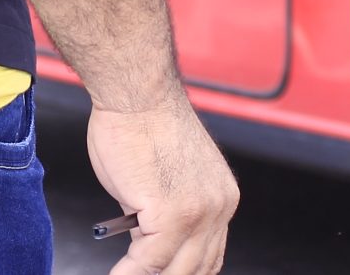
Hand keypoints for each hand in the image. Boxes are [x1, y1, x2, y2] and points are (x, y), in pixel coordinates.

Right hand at [86, 103, 237, 274]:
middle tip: (137, 274)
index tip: (162, 272)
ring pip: (174, 270)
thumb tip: (146, 242)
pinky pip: (148, 262)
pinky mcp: (172, 214)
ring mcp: (198, 214)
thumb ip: (162, 213)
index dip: (183, 270)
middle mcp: (218, 208)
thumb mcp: (166, 177)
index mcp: (221, 197)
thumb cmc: (141, 122)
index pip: (210, 254)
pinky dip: (128, 273)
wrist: (135, 94)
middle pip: (196, 269)